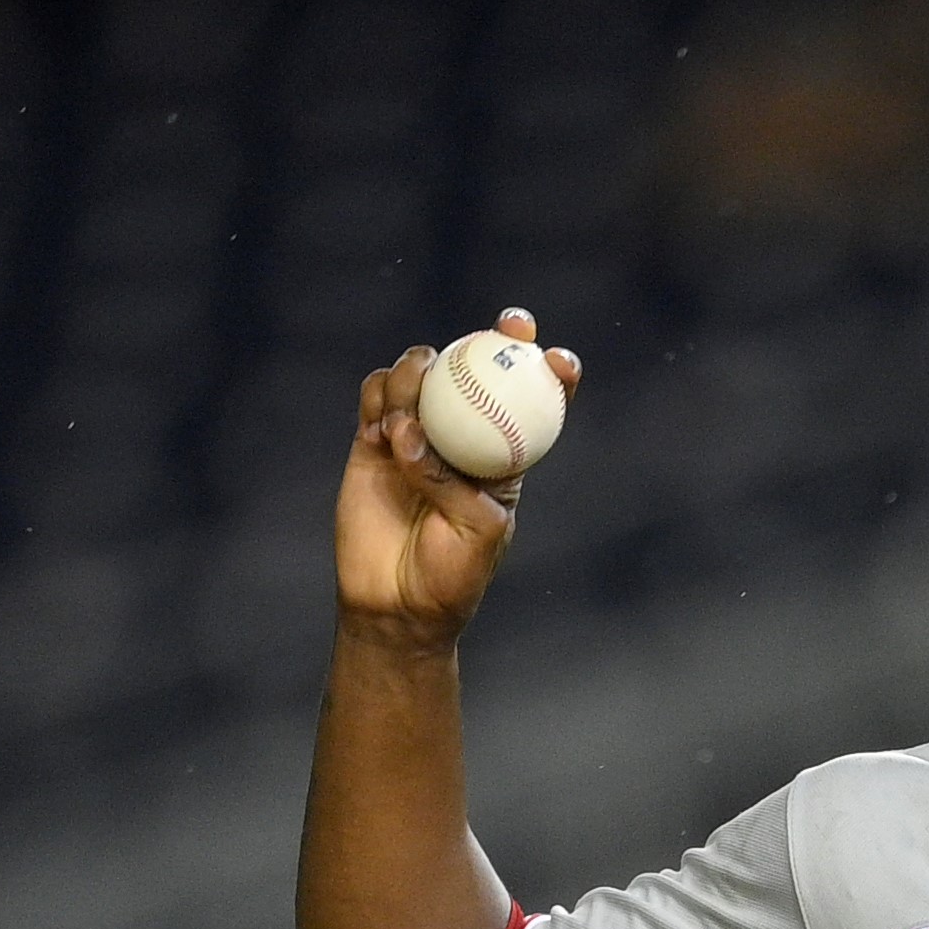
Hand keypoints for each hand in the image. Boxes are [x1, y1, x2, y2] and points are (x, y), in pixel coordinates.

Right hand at [337, 309, 577, 647]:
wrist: (395, 602)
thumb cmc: (451, 575)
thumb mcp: (475, 532)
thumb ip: (452, 481)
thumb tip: (412, 432)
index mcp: (504, 457)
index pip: (532, 403)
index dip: (547, 372)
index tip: (555, 357)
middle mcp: (463, 436)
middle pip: (478, 370)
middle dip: (496, 337)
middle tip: (506, 326)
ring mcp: (416, 433)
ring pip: (420, 374)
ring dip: (420, 371)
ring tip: (412, 410)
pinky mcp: (373, 439)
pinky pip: (375, 396)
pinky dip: (381, 393)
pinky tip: (386, 421)